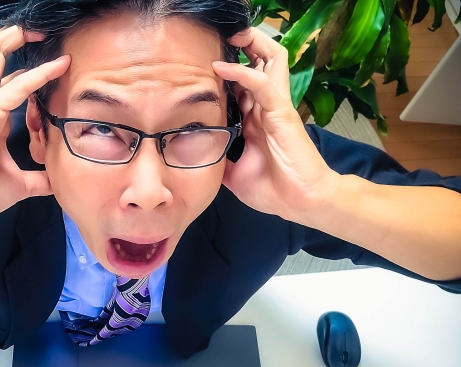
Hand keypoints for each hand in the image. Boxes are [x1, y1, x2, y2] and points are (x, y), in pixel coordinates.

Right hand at [0, 26, 70, 222]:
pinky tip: (59, 67)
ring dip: (15, 40)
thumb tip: (56, 183)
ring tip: (38, 31)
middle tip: (40, 35)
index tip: (53, 69)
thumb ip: (38, 180)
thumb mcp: (16, 185)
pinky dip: (40, 73)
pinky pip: (17, 85)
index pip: (9, 84)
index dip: (29, 74)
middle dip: (14, 41)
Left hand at [212, 28, 336, 221]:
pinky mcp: (282, 113)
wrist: (299, 203)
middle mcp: (266, 107)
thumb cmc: (273, 188)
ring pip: (269, 60)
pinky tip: (221, 68)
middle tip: (221, 38)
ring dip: (249, 44)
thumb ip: (219, 160)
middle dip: (244, 44)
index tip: (205, 62)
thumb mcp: (233, 173)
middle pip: (262, 61)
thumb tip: (196, 159)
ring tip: (228, 36)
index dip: (229, 67)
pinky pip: (262, 84)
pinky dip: (242, 72)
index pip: (245, 81)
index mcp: (256, 118)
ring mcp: (275, 107)